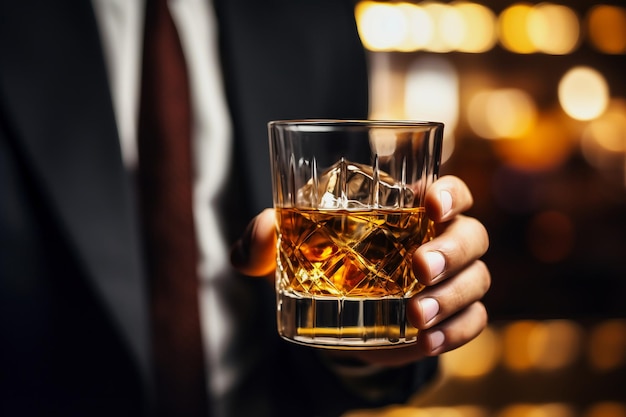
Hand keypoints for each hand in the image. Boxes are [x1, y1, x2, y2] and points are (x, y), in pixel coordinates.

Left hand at [230, 175, 490, 366]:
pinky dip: (456, 332)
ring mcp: (448, 280)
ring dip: (453, 296)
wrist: (325, 314)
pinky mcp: (446, 317)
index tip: (429, 204)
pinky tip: (428, 341)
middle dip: (451, 250)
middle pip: (471, 234)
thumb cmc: (311, 263)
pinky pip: (473, 322)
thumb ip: (261, 239)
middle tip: (419, 267)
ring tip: (417, 315)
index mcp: (407, 210)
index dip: (449, 193)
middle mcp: (437, 239)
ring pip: (477, 279)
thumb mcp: (280, 251)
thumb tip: (263, 232)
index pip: (448, 190)